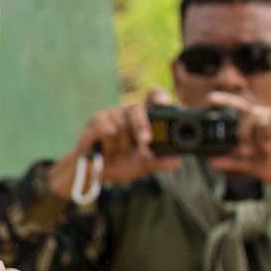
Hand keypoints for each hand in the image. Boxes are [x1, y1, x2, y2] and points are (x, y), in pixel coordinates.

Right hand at [45, 90, 180, 198]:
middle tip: (146, 142)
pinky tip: (105, 151)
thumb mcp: (143, 166)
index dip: (159, 97)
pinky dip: (109, 146)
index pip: (154, 97)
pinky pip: (108, 131)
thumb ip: (159, 162)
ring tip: (116, 153)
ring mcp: (111, 114)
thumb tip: (177, 161)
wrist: (93, 174)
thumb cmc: (120, 165)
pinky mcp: (96, 120)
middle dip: (142, 126)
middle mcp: (128, 112)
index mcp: (144, 118)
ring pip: (122, 126)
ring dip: (121, 146)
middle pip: (137, 108)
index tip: (164, 104)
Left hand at [203, 91, 270, 188]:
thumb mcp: (254, 168)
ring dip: (257, 139)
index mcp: (253, 127)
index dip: (225, 101)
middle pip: (245, 112)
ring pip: (258, 117)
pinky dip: (269, 137)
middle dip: (240, 131)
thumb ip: (235, 163)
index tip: (210, 99)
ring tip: (264, 155)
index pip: (237, 110)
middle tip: (244, 151)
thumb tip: (211, 162)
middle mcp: (264, 118)